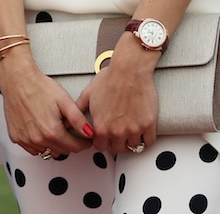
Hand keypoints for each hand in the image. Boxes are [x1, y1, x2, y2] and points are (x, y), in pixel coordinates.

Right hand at [0, 51, 94, 157]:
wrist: (17, 79)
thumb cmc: (39, 86)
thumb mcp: (64, 100)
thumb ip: (78, 119)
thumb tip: (89, 133)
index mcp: (52, 131)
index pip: (75, 147)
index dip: (84, 143)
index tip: (86, 139)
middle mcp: (38, 139)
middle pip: (62, 151)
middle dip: (70, 143)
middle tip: (70, 130)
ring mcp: (26, 140)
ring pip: (48, 151)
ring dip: (55, 144)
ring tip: (55, 128)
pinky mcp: (16, 137)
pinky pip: (33, 149)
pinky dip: (39, 144)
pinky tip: (41, 131)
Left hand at [76, 37, 158, 153]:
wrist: (129, 69)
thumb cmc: (109, 78)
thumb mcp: (88, 94)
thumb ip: (79, 110)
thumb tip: (70, 120)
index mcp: (101, 126)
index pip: (100, 147)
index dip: (102, 141)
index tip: (106, 136)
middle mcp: (116, 131)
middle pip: (117, 150)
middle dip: (116, 142)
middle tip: (118, 132)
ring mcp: (133, 129)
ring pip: (133, 147)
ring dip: (131, 140)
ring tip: (130, 128)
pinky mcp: (148, 125)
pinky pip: (149, 142)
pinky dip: (146, 137)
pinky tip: (142, 128)